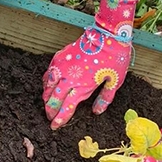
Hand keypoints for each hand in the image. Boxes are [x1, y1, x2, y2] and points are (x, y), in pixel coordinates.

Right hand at [43, 0, 138, 128]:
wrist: (107, 35)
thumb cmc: (114, 58)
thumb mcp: (115, 81)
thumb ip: (105, 98)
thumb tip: (97, 112)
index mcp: (82, 86)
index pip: (66, 107)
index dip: (60, 119)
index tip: (55, 126)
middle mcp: (69, 78)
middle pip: (54, 100)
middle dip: (50, 111)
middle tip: (49, 118)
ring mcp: (62, 67)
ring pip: (47, 87)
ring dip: (46, 98)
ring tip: (48, 105)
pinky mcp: (59, 57)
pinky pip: (48, 73)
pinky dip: (45, 83)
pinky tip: (48, 87)